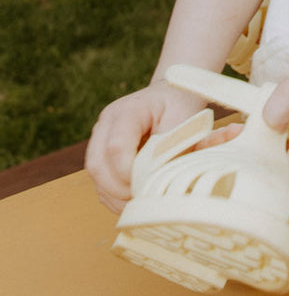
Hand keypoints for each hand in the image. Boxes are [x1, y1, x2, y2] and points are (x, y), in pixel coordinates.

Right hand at [84, 81, 205, 213]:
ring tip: (145, 200)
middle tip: (147, 197)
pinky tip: (137, 197)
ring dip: (118, 197)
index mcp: (127, 111)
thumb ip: (174, 148)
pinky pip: (101, 184)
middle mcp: (106, 125)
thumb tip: (162, 177)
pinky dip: (116, 198)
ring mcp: (100, 140)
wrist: (171, 95)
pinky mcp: (101, 156)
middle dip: (120, 190)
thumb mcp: (186, 121)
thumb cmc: (180, 107)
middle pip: (98, 166)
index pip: (116, 146)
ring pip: (96, 178)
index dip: (128, 172)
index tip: (150, 182)